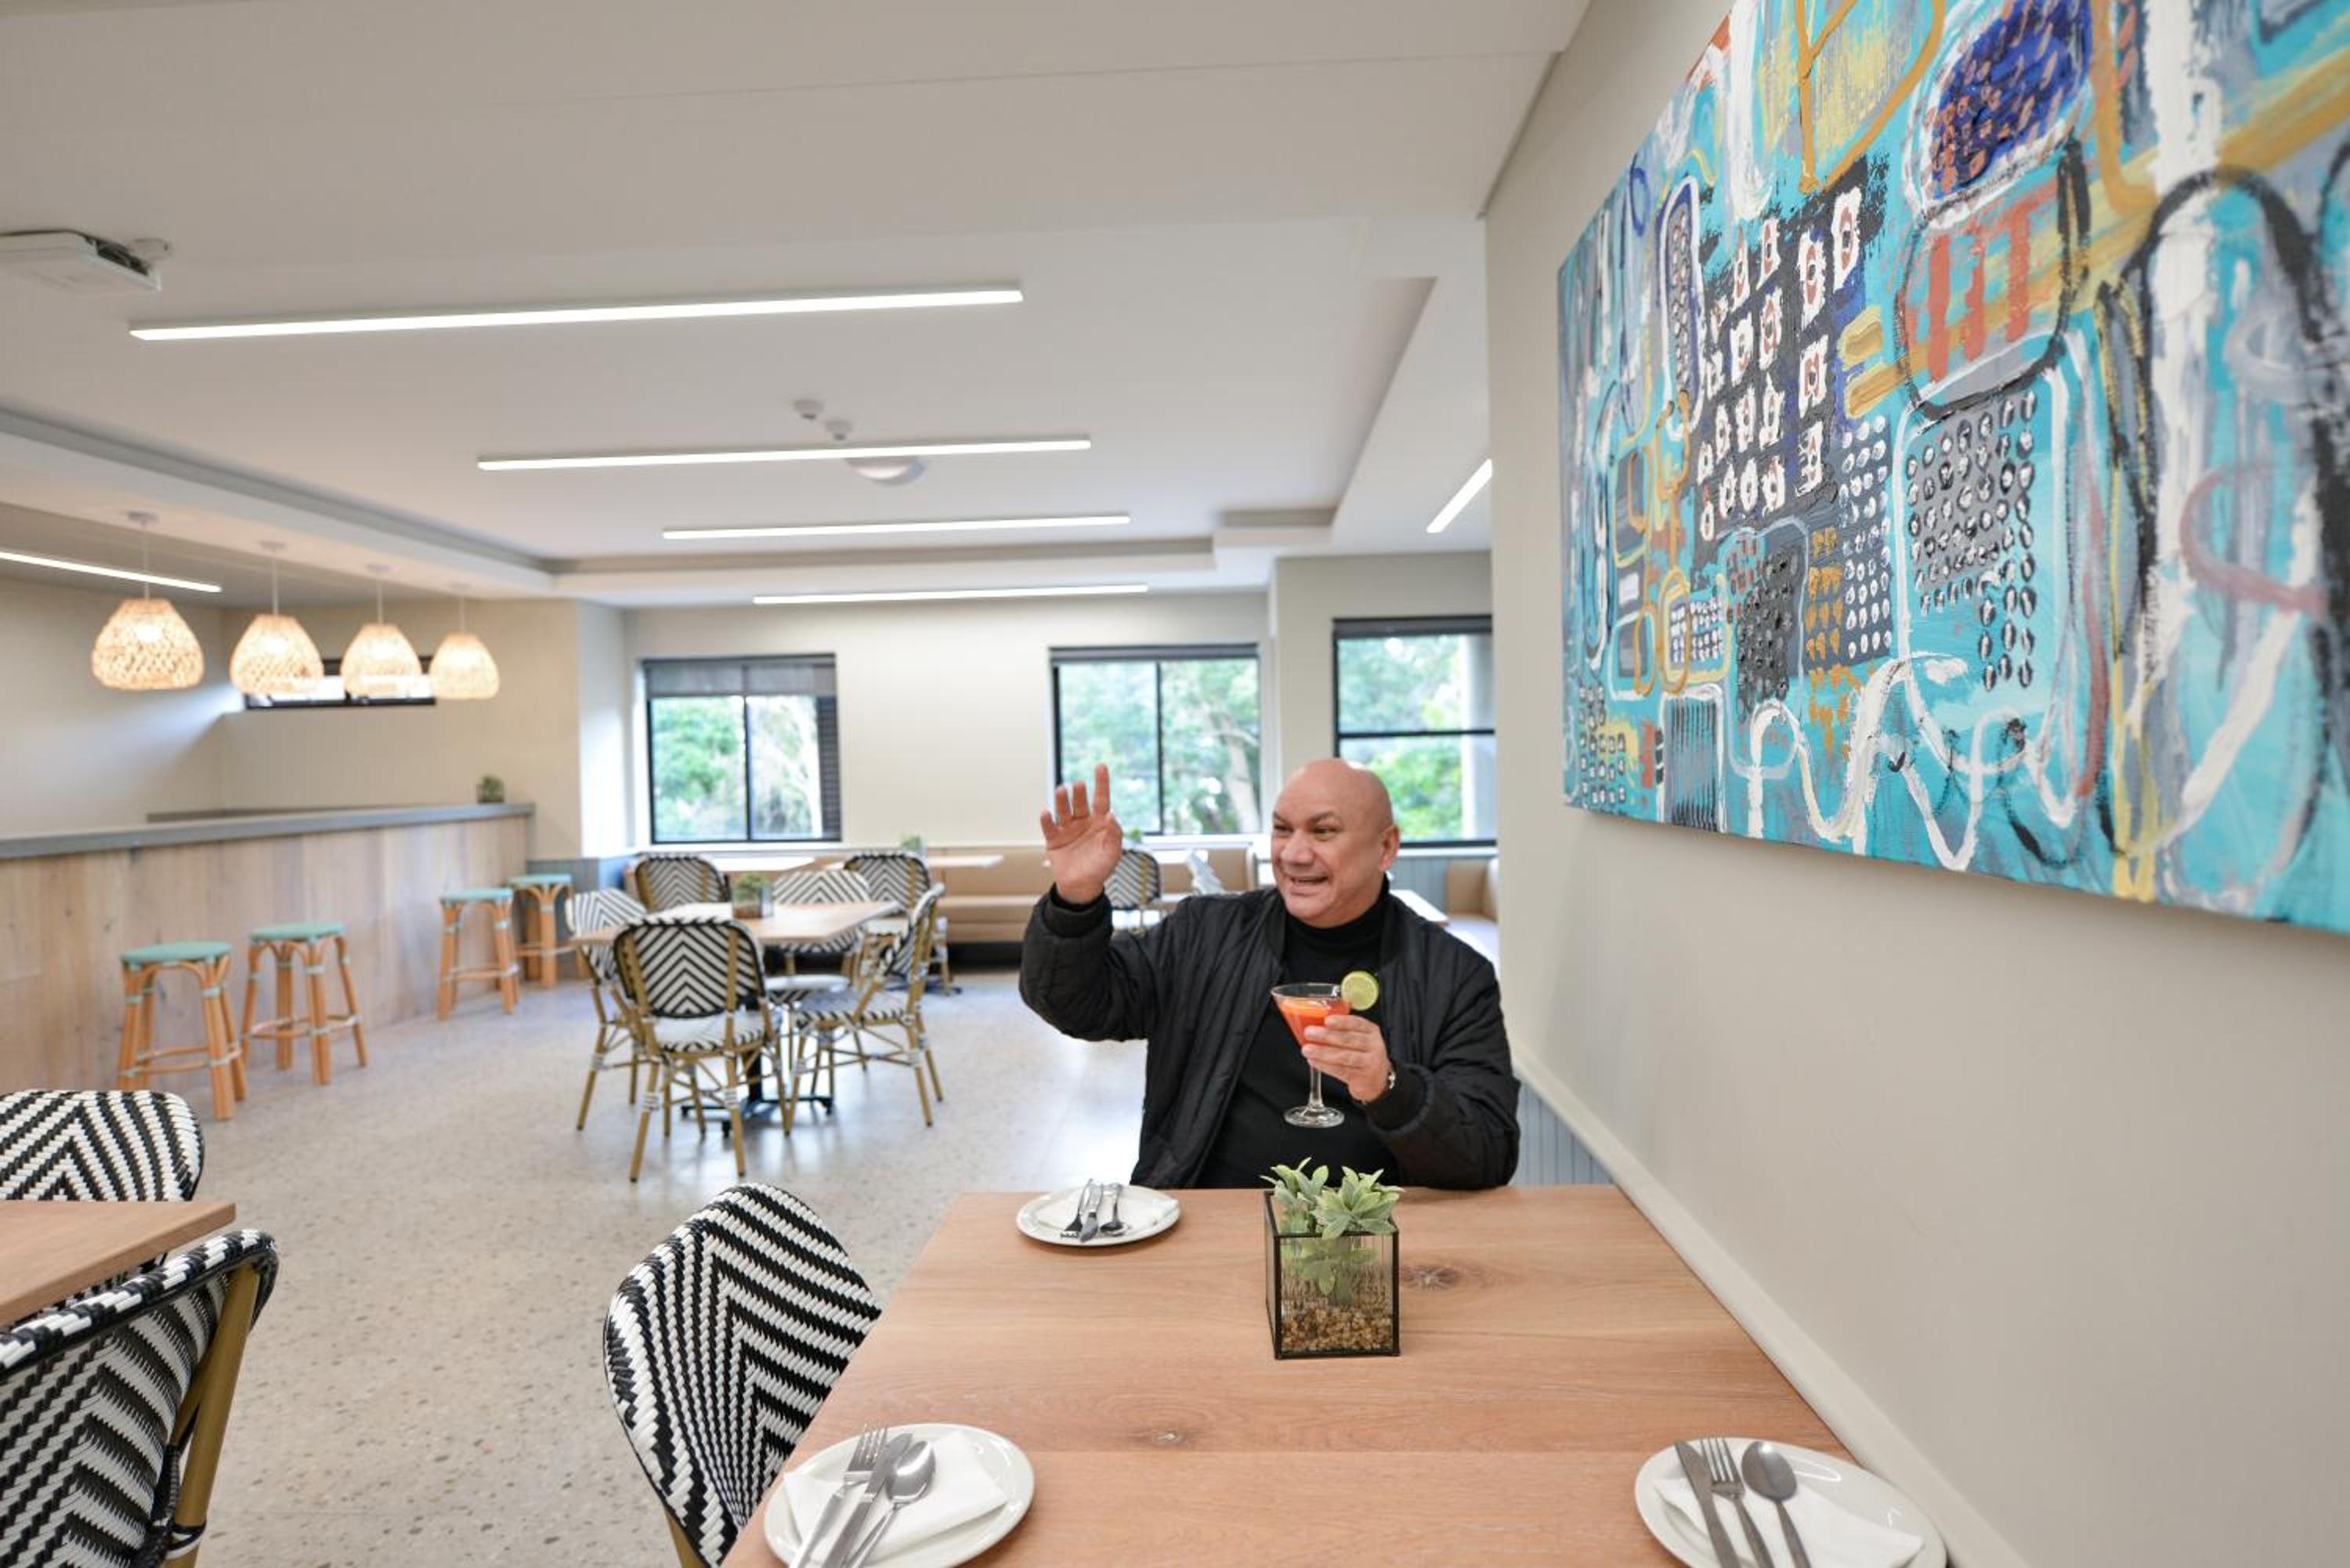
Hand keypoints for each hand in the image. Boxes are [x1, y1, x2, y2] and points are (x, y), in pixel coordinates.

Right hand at [1039, 762, 1125, 904]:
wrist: (1081, 887)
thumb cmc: (1100, 869)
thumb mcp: (1113, 853)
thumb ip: (1115, 834)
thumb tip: (1112, 814)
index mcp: (1099, 823)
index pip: (1101, 799)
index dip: (1101, 783)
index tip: (1101, 766)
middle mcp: (1083, 822)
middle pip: (1080, 803)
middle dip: (1079, 793)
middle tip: (1078, 785)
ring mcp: (1068, 829)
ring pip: (1064, 811)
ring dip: (1062, 800)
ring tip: (1062, 790)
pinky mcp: (1054, 839)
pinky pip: (1049, 827)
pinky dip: (1046, 820)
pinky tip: (1046, 812)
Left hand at [1302, 1013, 1392, 1104]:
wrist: (1377, 1080)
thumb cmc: (1362, 1054)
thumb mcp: (1358, 1038)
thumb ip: (1341, 1031)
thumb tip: (1315, 1025)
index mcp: (1371, 1031)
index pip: (1357, 1023)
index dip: (1341, 1021)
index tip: (1327, 1020)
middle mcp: (1373, 1045)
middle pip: (1349, 1039)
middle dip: (1327, 1036)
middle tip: (1309, 1033)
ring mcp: (1370, 1062)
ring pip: (1345, 1056)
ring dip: (1323, 1052)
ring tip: (1307, 1049)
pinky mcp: (1362, 1077)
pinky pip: (1341, 1070)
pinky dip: (1325, 1066)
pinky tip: (1314, 1061)